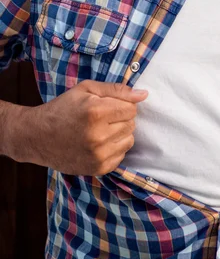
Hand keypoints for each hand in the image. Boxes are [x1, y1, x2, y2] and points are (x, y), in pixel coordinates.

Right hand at [21, 80, 147, 175]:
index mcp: (96, 112)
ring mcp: (99, 155)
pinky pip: (122, 154)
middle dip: (120, 118)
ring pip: (129, 139)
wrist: (37, 136)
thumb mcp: (87, 89)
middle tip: (101, 118)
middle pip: (131, 123)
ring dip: (119, 133)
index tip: (107, 106)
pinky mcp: (99, 168)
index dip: (121, 105)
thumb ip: (117, 90)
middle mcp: (99, 135)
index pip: (131, 108)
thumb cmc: (63, 108)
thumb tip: (143, 95)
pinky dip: (114, 148)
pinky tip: (98, 143)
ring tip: (100, 130)